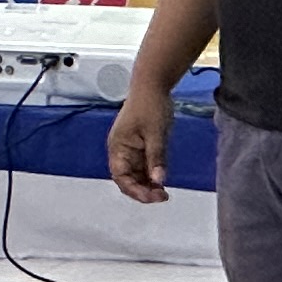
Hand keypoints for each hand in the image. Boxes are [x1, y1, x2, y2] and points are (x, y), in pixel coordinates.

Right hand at [107, 81, 176, 203]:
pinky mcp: (142, 147)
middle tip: (162, 197)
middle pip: (128, 179)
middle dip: (143, 190)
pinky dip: (152, 175)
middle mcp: (122, 151)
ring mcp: (131, 150)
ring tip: (163, 193)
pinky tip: (162, 181)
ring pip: (137, 175)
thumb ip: (156, 157)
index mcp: (118, 147)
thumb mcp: (155, 133)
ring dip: (148, 185)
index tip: (152, 197)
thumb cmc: (149, 105)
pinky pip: (144, 167)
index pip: (121, 177)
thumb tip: (159, 180)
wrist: (152, 85)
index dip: (135, 190)